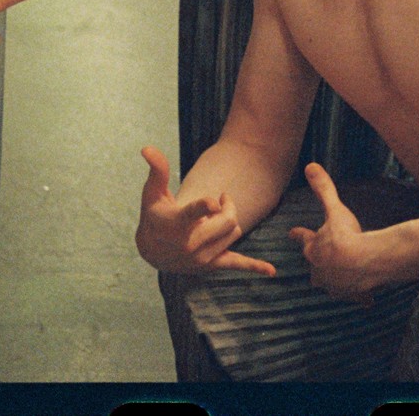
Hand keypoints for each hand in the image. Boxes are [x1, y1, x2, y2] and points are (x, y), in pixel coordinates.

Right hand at [133, 146, 274, 275]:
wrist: (152, 251)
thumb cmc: (154, 215)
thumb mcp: (152, 193)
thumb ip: (157, 170)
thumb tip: (147, 147)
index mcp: (177, 223)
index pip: (194, 214)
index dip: (206, 207)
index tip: (214, 202)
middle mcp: (190, 244)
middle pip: (227, 221)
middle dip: (229, 206)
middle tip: (222, 199)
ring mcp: (202, 257)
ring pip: (234, 233)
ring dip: (230, 222)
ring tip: (217, 216)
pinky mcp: (212, 266)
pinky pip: (236, 264)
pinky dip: (254, 266)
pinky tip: (271, 270)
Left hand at [289, 163, 379, 301]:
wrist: (365, 261)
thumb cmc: (347, 235)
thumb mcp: (334, 209)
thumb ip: (323, 189)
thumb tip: (310, 166)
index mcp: (313, 250)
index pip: (303, 239)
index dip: (298, 234)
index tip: (291, 233)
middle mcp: (319, 270)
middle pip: (314, 268)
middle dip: (318, 264)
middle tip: (323, 259)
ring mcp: (335, 285)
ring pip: (331, 284)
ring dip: (335, 280)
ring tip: (341, 277)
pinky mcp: (352, 294)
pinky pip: (356, 297)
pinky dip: (360, 296)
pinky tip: (366, 299)